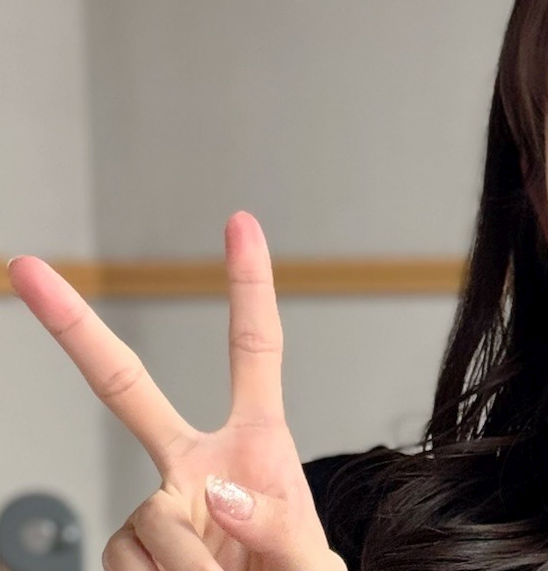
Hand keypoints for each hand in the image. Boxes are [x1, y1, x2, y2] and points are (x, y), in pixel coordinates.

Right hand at [8, 212, 344, 570]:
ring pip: (149, 519)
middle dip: (75, 329)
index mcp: (256, 442)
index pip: (254, 348)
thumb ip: (276, 523)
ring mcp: (157, 502)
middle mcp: (196, 461)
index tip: (241, 222)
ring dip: (189, 566)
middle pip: (126, 387)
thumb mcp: (309, 556)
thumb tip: (211, 492)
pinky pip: (126, 561)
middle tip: (26, 268)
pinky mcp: (125, 547)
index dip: (249, 284)